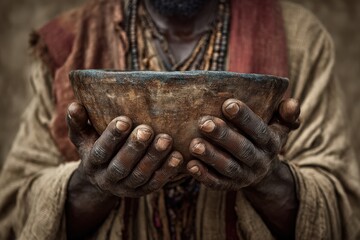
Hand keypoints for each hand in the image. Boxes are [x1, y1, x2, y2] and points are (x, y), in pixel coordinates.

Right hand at [67, 102, 183, 197]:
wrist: (102, 176)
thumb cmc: (94, 146)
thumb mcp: (83, 136)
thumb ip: (78, 121)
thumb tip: (74, 104)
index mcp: (92, 163)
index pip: (101, 151)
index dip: (112, 137)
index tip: (124, 120)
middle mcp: (107, 178)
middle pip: (121, 166)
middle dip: (135, 148)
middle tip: (147, 129)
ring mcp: (126, 187)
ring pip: (140, 176)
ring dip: (154, 158)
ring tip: (166, 140)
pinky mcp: (141, 191)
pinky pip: (155, 184)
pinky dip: (167, 171)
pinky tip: (178, 156)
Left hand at [186, 98, 299, 190]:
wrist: (263, 171)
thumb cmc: (264, 138)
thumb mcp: (280, 126)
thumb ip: (287, 114)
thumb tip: (293, 102)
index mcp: (271, 143)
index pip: (259, 130)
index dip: (245, 118)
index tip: (228, 104)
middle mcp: (260, 161)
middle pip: (242, 149)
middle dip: (223, 136)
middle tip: (204, 123)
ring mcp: (245, 176)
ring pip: (228, 168)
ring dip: (211, 157)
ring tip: (194, 144)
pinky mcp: (230, 186)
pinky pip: (217, 184)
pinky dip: (204, 176)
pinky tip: (191, 165)